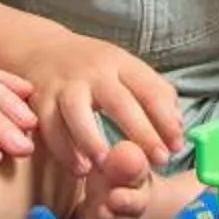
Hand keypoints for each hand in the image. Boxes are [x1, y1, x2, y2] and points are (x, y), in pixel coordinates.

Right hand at [14, 32, 184, 176]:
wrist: (42, 50)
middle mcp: (93, 71)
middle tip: (157, 161)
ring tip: (107, 166)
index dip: (166, 119)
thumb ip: (155, 95)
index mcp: (120, 63)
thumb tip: (177, 131)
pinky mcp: (41, 100)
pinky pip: (50, 127)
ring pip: (76, 112)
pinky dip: (64, 150)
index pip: (149, 89)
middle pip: (119, 102)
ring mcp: (65, 85)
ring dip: (92, 141)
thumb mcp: (127, 70)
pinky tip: (80, 168)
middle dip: (141, 133)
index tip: (177, 145)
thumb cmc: (95, 69)